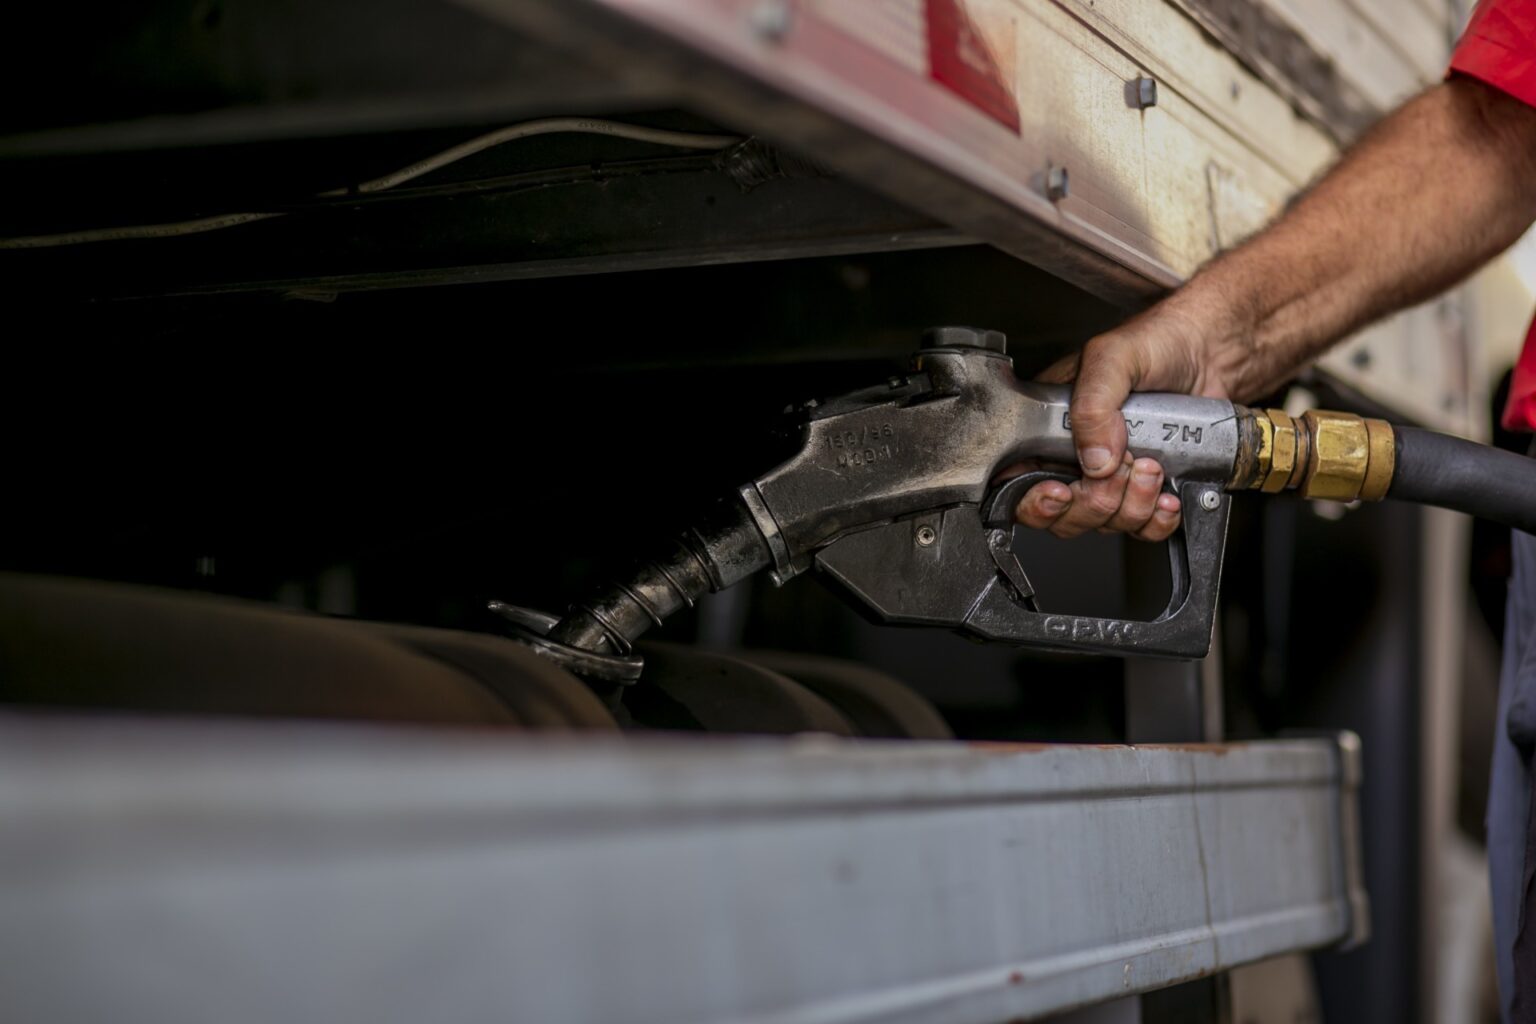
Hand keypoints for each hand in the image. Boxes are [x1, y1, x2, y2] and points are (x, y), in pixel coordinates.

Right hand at [1014, 299, 1251, 539]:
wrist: (1213, 350)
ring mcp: (1113, 476)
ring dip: (1131, 506)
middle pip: (1064, 514)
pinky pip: (1143, 528)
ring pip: (1104, 524)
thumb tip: (1094, 459)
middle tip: (1122, 467)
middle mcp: (1076, 456)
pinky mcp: (1149, 489)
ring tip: (1152, 467)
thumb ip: (1093, 404)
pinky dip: (1157, 521)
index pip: (1021, 480)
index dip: (1035, 499)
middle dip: (1094, 501)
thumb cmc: (1158, 341)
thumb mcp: (1113, 358)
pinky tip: (1167, 496)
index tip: (1060, 492)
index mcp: (1051, 425)